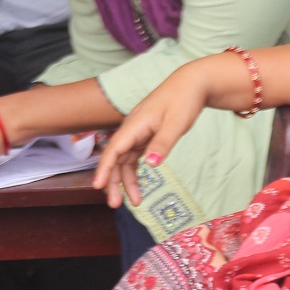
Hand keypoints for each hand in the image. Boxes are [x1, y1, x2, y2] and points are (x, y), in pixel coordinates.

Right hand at [93, 58, 220, 207]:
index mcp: (135, 125)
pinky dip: (135, 172)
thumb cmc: (183, 100)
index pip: (113, 150)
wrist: (192, 83)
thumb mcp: (176, 124)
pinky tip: (139, 187)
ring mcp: (137, 133)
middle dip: (112, 182)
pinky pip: (134, 157)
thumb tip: (151, 165)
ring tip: (134, 202)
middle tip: (115, 205)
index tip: (97, 186)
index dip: (104, 169)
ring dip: (126, 181)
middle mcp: (132, 129)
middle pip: (115, 158)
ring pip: (124, 160)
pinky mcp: (145, 136)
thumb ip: (162, 144)